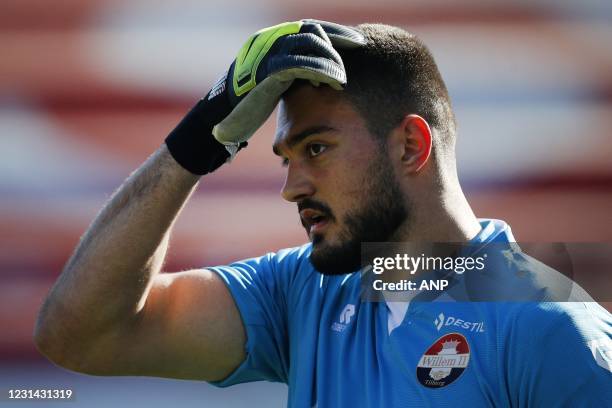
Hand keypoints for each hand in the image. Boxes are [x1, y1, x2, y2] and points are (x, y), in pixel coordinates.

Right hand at [165, 19, 364, 174]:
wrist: (221, 123)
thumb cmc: (248, 108)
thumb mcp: (274, 83)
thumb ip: (292, 73)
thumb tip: (319, 75)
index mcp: (269, 40)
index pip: (307, 27)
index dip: (334, 32)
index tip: (355, 42)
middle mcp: (267, 40)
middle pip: (312, 29)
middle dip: (339, 38)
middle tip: (358, 49)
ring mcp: (266, 53)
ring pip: (310, 43)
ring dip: (332, 59)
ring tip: (343, 78)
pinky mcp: (268, 71)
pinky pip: (302, 63)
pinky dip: (322, 72)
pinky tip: (334, 84)